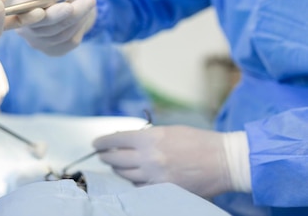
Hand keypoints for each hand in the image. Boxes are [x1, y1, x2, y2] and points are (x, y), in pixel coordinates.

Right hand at [12, 0, 96, 55]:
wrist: (68, 1)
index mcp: (17, 10)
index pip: (20, 19)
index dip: (31, 17)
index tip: (42, 11)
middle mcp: (24, 30)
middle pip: (43, 27)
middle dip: (62, 14)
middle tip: (82, 2)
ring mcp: (37, 43)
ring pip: (60, 35)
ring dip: (77, 18)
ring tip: (88, 1)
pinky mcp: (53, 50)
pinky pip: (69, 43)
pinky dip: (79, 27)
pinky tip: (82, 16)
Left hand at [93, 125, 232, 197]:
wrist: (224, 161)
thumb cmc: (199, 141)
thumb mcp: (169, 131)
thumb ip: (147, 137)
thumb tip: (129, 142)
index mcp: (150, 138)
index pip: (116, 140)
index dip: (103, 142)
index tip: (96, 144)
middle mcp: (149, 158)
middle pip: (117, 159)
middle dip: (106, 157)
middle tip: (102, 155)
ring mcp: (156, 176)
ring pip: (126, 175)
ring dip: (118, 170)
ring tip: (114, 166)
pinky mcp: (165, 190)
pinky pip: (140, 188)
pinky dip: (134, 183)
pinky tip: (132, 179)